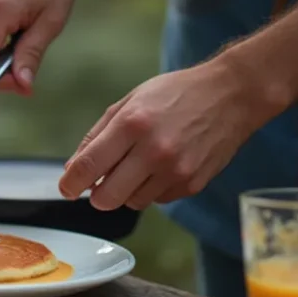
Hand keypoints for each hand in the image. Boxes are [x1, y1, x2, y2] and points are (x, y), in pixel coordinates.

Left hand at [58, 59, 272, 210]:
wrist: (231, 95)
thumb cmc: (175, 94)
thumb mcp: (130, 101)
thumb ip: (97, 135)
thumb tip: (73, 169)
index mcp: (132, 123)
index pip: (89, 166)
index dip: (70, 183)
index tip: (65, 187)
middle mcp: (154, 150)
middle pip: (106, 198)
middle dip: (95, 195)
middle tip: (99, 183)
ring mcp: (176, 170)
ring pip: (131, 202)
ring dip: (126, 190)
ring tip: (139, 164)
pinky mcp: (192, 184)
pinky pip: (157, 200)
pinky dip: (151, 189)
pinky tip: (162, 166)